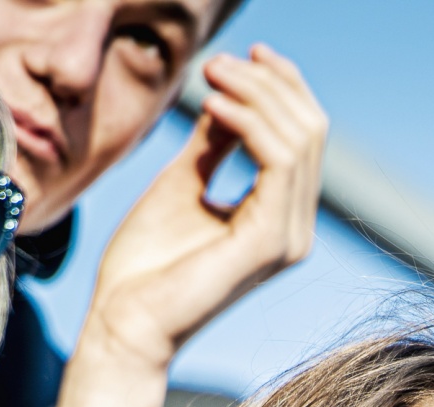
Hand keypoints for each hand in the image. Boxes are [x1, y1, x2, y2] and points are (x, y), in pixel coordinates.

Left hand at [49, 45, 327, 406]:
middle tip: (218, 63)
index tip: (239, 55)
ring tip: (211, 77)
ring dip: (254, 95)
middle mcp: (294, 230)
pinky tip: (212, 106)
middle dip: (268, 84)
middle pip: (309, 130)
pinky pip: (278, 162)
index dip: (280, 87)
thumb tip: (229, 94)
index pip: (303, 137)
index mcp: (279, 219)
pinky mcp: (269, 244)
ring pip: (299, 140)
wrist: (124, 325)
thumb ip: (214, 144)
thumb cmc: (144, 267)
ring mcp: (287, 239)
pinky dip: (248, 123)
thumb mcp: (183, 184)